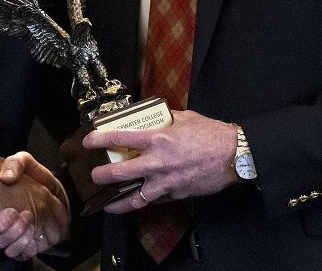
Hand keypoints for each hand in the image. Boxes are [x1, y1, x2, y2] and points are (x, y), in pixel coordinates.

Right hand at [0, 155, 69, 259]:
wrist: (53, 193)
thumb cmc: (32, 177)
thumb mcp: (23, 162)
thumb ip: (14, 164)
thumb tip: (6, 176)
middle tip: (13, 213)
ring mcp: (5, 232)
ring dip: (12, 234)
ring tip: (26, 220)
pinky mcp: (18, 244)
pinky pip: (14, 253)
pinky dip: (21, 245)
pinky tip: (30, 233)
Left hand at [82, 109, 237, 213]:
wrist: (232, 155)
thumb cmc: (210, 134)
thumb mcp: (183, 117)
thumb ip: (163, 118)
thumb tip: (151, 117)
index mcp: (156, 139)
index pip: (118, 138)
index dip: (98, 139)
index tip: (89, 141)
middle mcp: (156, 163)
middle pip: (119, 173)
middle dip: (101, 175)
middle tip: (94, 175)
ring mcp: (165, 182)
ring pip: (134, 198)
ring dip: (117, 202)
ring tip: (108, 203)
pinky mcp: (175, 195)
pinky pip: (154, 201)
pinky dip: (143, 202)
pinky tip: (136, 202)